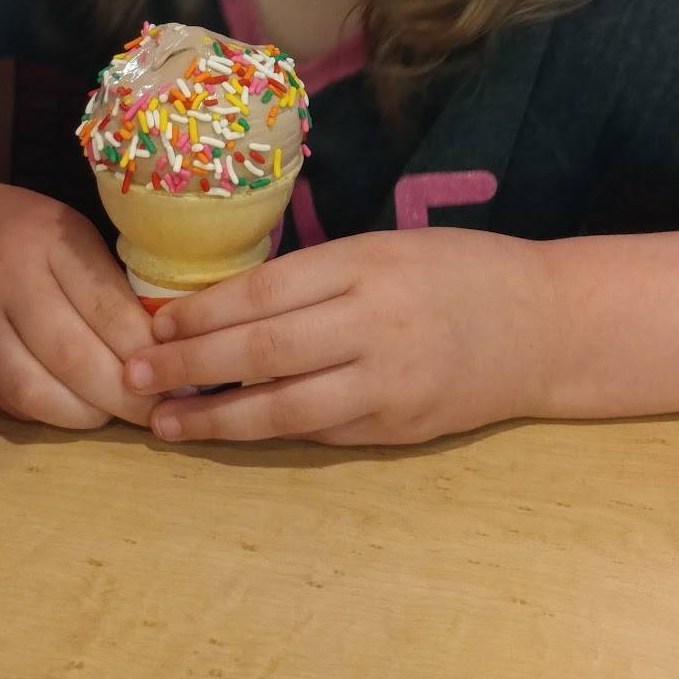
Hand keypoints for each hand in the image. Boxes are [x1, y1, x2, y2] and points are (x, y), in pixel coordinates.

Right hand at [0, 173, 157, 429]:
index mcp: (52, 241)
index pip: (105, 304)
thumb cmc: (19, 229)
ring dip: (84, 413)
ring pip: (34, 387)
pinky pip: (10, 400)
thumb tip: (162, 338)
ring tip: (119, 415)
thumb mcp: (68, 231)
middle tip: (158, 408)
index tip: (178, 369)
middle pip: (72, 353)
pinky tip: (80, 412)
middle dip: (122, 391)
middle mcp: (12, 282)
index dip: (144, 347)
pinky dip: (50, 414)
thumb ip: (105, 279)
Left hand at [125, 228, 553, 445]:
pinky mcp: (400, 426)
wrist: (546, 325)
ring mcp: (389, 382)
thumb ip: (321, 274)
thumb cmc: (460, 270)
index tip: (153, 322)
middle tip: (132, 373)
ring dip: (215, 417)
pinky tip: (230, 429)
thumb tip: (229, 301)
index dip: (203, 312)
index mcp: (368, 265)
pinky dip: (271, 430)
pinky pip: (321, 431)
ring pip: (284, 406)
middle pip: (263, 349)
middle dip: (189, 365)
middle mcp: (375, 323)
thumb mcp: (388, 247)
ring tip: (163, 422)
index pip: (266, 291)